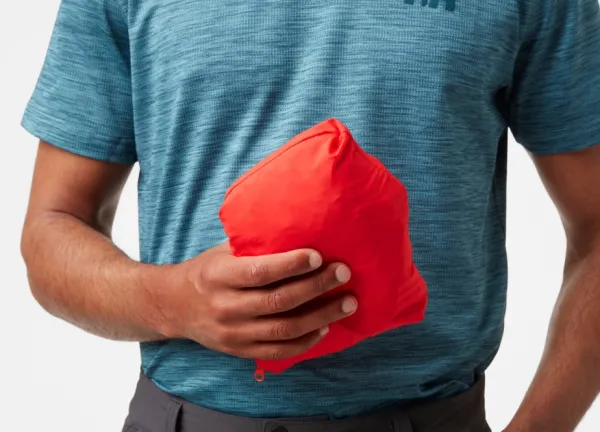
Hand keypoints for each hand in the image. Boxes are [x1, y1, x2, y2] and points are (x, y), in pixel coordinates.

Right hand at [160, 243, 356, 359]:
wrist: (173, 306)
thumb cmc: (206, 271)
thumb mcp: (221, 253)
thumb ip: (252, 246)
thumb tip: (297, 228)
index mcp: (219, 276)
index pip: (259, 272)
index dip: (290, 265)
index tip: (318, 255)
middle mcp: (225, 307)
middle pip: (278, 301)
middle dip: (316, 287)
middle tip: (343, 273)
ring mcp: (232, 333)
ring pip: (283, 329)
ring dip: (321, 317)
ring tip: (347, 303)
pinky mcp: (240, 351)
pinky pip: (278, 351)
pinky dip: (305, 342)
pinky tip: (325, 328)